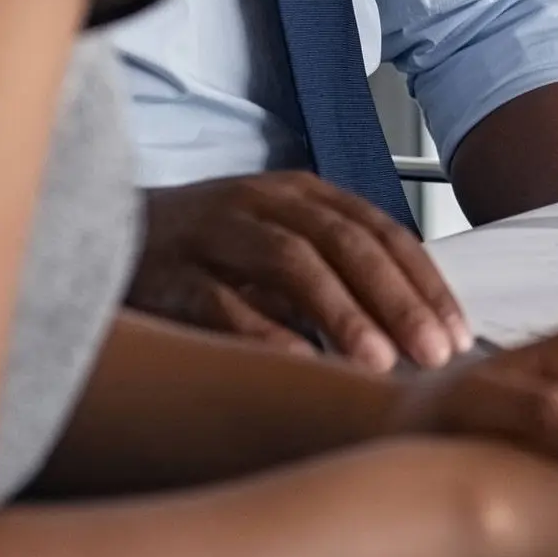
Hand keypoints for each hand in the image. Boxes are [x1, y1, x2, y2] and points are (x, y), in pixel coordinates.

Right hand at [133, 172, 471, 370]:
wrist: (99, 237)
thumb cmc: (207, 251)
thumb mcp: (278, 247)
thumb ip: (335, 275)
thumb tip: (409, 329)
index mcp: (303, 193)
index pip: (381, 231)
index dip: (424, 281)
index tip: (458, 333)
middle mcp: (264, 201)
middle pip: (347, 242)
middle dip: (398, 299)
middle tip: (434, 352)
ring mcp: (215, 230)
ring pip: (293, 261)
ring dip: (342, 312)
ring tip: (379, 362)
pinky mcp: (166, 269)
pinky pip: (220, 299)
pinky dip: (261, 331)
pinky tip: (295, 363)